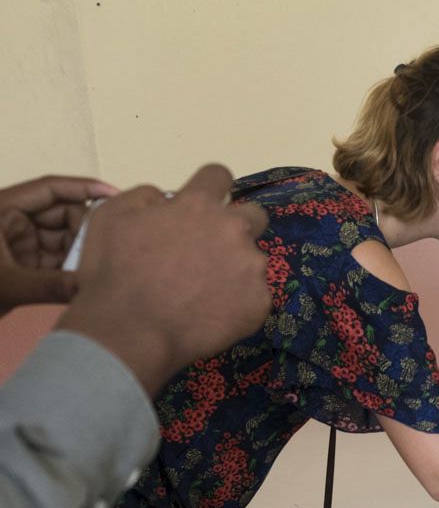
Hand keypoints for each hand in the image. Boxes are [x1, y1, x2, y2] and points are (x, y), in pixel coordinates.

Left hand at [0, 174, 116, 314]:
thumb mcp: (5, 285)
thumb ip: (49, 285)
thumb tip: (89, 287)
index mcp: (1, 209)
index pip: (49, 188)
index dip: (84, 188)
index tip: (114, 194)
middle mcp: (12, 221)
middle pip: (62, 213)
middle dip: (85, 229)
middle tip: (104, 250)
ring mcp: (19, 243)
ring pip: (63, 238)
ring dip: (81, 252)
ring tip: (95, 269)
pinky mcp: (24, 264)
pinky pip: (57, 259)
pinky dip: (72, 268)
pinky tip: (85, 279)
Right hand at [56, 164, 270, 393]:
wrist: (130, 332)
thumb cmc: (113, 273)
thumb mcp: (110, 216)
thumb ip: (145, 196)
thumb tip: (167, 196)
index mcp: (198, 205)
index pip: (218, 175)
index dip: (210, 187)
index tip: (205, 202)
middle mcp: (233, 230)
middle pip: (253, 215)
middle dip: (236, 226)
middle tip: (211, 251)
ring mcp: (252, 268)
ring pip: (252, 260)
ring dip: (235, 269)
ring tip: (204, 293)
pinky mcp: (260, 303)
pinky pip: (254, 297)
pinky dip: (238, 303)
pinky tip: (211, 315)